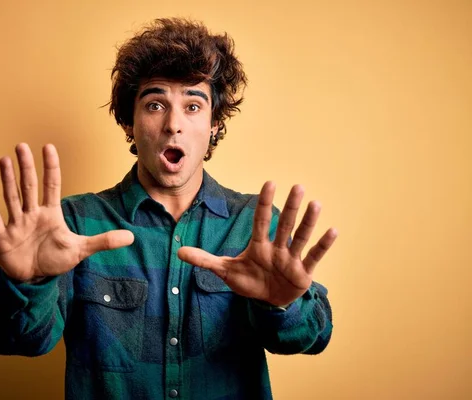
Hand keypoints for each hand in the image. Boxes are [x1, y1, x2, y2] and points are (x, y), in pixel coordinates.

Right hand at [0, 143, 133, 281]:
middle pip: (29, 186)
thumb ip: (103, 241)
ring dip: (7, 179)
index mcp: (50, 213)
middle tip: (22, 145)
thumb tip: (131, 237)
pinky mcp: (3, 236)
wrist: (33, 278)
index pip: (51, 185)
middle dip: (26, 167)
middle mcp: (32, 214)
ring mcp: (16, 223)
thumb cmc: (54, 259)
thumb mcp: (81, 250)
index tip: (48, 147)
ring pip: (12, 197)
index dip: (51, 167)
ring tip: (4, 159)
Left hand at [177, 182, 336, 306]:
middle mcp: (277, 248)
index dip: (264, 203)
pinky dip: (323, 245)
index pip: (261, 221)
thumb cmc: (249, 282)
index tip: (269, 183)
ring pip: (300, 237)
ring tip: (315, 203)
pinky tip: (333, 230)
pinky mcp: (303, 273)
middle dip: (290, 207)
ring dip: (308, 221)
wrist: (267, 303)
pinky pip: (314, 256)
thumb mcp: (225, 272)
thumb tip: (179, 252)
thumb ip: (205, 260)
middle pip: (284, 225)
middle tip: (297, 186)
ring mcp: (291, 259)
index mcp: (259, 245)